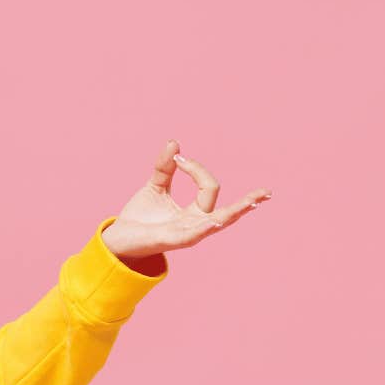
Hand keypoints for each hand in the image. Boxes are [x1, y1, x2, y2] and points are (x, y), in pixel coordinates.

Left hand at [100, 139, 270, 263]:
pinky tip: (217, 221)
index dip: (196, 169)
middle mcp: (196, 225)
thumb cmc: (139, 217)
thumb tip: (174, 143)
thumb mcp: (155, 186)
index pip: (209, 187)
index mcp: (194, 212)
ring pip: (217, 222)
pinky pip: (193, 234)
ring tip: (253, 203)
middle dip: (247, 203)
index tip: (178, 159)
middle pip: (226, 211)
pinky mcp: (172, 240)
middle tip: (266, 192)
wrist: (118, 238)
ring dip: (235, 213)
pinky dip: (205, 227)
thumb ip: (165, 167)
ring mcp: (187, 234)